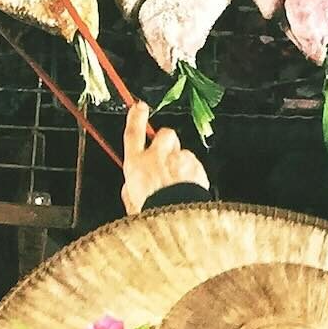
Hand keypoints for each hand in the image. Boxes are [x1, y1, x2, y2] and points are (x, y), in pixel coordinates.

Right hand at [120, 101, 206, 216]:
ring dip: (181, 163)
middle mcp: (158, 158)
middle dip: (166, 141)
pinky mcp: (196, 168)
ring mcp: (179, 160)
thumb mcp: (132, 204)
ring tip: (179, 184)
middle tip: (166, 155)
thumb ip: (131, 189)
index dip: (136, 118)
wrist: (178, 221)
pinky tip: (189, 190)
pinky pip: (195, 165)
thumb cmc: (153, 215)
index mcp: (136, 165)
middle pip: (164, 134)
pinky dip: (193, 174)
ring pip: (182, 152)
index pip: (133, 133)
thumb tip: (131, 187)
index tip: (139, 107)